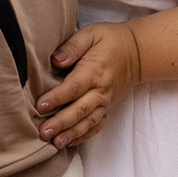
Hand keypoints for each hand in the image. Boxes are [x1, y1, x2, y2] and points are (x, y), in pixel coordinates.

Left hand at [35, 18, 142, 147]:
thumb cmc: (109, 41)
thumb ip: (73, 46)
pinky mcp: (108, 108)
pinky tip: (69, 143)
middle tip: (44, 132)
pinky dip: (84, 136)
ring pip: (88, 121)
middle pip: (80, 109)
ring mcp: (106, 101)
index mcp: (94, 70)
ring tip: (55, 143)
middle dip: (61, 122)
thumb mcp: (91, 34)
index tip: (40, 105)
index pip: (74, 87)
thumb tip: (56, 60)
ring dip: (71, 133)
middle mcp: (101, 90)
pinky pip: (97, 125)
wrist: (137, 53)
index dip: (57, 98)